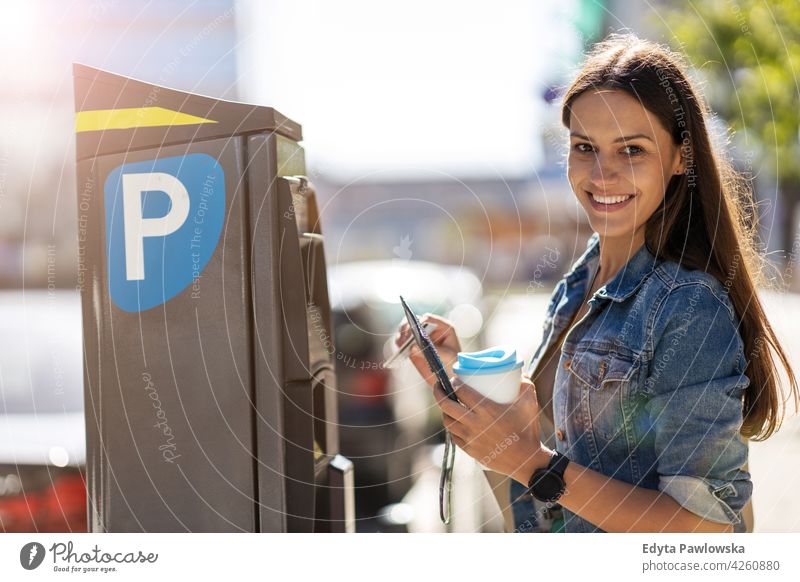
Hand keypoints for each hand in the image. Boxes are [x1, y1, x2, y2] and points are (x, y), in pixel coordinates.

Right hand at [395, 313, 460, 386]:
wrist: (449, 376)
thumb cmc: (453, 363)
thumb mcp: (447, 356)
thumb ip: (433, 351)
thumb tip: (413, 347)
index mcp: (443, 327)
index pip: (428, 318)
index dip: (420, 322)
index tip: (414, 331)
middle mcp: (430, 329)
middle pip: (414, 321)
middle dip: (407, 328)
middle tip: (405, 337)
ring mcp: (420, 336)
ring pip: (406, 329)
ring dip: (401, 334)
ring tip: (401, 344)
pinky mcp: (412, 345)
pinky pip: (403, 340)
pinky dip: (399, 343)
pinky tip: (400, 348)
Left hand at [432, 373, 553, 484]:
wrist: (526, 460)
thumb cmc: (528, 429)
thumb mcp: (530, 403)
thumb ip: (524, 384)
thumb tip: (518, 372)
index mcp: (487, 409)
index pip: (461, 391)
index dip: (453, 382)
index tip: (453, 378)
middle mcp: (475, 423)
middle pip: (446, 405)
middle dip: (439, 392)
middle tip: (439, 386)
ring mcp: (470, 438)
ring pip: (447, 421)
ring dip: (444, 411)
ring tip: (446, 404)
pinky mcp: (469, 450)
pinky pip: (453, 436)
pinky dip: (452, 427)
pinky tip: (455, 422)